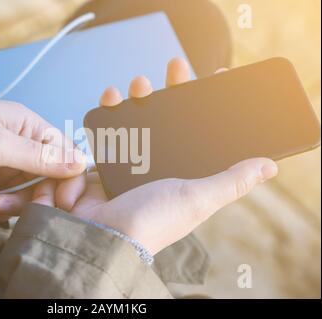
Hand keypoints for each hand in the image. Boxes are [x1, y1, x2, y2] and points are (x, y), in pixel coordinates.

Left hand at [0, 90, 86, 220]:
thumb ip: (38, 156)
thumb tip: (81, 163)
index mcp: (29, 127)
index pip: (65, 154)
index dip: (69, 178)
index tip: (64, 201)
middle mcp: (21, 145)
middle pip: (49, 177)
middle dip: (40, 195)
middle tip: (30, 209)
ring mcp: (4, 165)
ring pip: (28, 191)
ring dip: (17, 204)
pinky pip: (7, 199)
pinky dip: (1, 207)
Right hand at [30, 58, 278, 254]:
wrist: (102, 236)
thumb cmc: (152, 223)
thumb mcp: (198, 199)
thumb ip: (231, 182)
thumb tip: (269, 166)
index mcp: (182, 174)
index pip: (200, 132)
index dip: (207, 107)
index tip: (214, 80)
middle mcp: (157, 167)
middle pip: (168, 119)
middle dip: (172, 91)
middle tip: (176, 69)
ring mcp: (129, 164)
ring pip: (137, 120)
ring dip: (139, 97)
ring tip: (140, 84)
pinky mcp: (103, 163)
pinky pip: (107, 132)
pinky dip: (107, 112)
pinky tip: (111, 98)